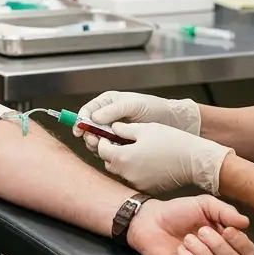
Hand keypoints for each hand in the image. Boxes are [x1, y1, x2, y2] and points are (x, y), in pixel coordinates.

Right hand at [75, 91, 200, 152]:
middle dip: (89, 135)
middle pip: (89, 128)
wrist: (174, 122)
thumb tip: (93, 118)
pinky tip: (114, 151)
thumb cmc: (155, 108)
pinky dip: (108, 151)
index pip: (87, 111)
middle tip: (95, 141)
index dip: (81, 121)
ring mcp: (114, 131)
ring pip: (97, 140)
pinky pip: (109, 149)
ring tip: (105, 145)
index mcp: (108, 103)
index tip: (80, 130)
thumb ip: (113, 110)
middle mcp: (108, 117)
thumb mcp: (134, 105)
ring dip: (98, 144)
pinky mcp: (121, 144)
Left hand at [98, 122, 234, 194]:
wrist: (194, 161)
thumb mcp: (145, 129)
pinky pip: (134, 179)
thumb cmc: (172, 142)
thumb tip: (113, 128)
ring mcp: (137, 183)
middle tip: (121, 142)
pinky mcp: (147, 189)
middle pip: (109, 163)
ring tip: (136, 151)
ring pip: (121, 172)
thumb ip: (123, 129)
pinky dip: (135, 171)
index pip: (102, 149)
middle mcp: (127, 174)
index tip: (107, 135)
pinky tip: (147, 162)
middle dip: (112, 152)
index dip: (103, 140)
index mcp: (123, 157)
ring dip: (123, 163)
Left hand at [126, 196, 253, 254]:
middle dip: (219, 246)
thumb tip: (245, 223)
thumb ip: (226, 212)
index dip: (241, 243)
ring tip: (188, 238)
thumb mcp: (205, 204)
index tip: (228, 229)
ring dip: (202, 252)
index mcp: (226, 242)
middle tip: (201, 230)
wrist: (150, 218)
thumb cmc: (178, 212)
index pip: (248, 253)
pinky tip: (181, 250)